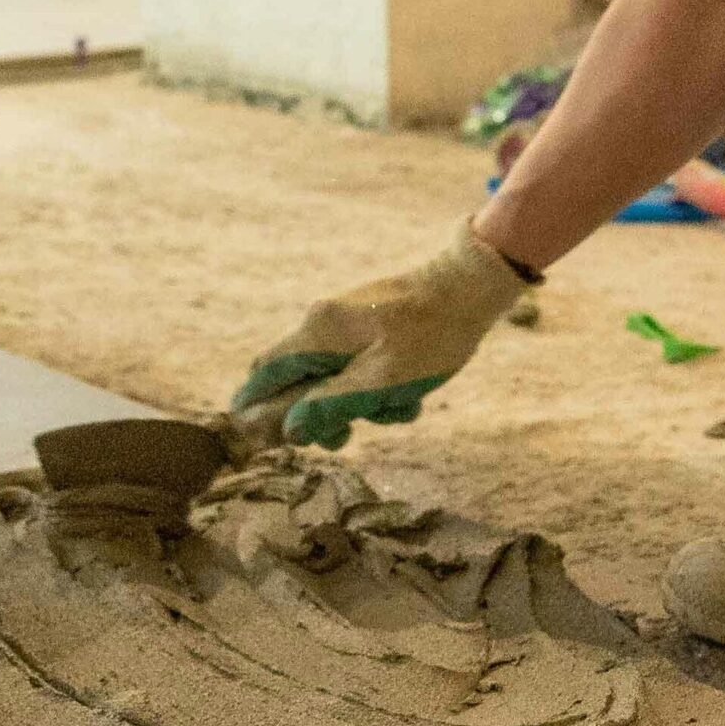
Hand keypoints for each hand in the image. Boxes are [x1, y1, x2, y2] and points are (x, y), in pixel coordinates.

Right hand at [230, 225, 526, 448]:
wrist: (470, 288)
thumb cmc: (429, 337)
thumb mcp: (382, 381)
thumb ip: (331, 404)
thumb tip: (289, 430)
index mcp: (318, 333)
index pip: (264, 373)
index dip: (254, 406)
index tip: (258, 437)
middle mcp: (321, 322)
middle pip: (294, 380)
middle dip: (316, 414)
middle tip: (344, 438)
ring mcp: (343, 321)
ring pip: (328, 376)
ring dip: (354, 403)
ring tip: (396, 412)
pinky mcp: (365, 324)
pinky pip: (353, 365)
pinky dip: (373, 386)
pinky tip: (407, 396)